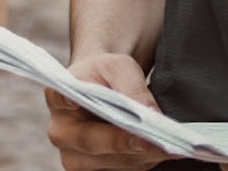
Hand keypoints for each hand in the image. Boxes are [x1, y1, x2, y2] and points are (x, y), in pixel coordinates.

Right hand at [45, 53, 169, 170]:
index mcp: (57, 97)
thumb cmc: (107, 75)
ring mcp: (75, 158)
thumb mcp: (118, 66)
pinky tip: (165, 152)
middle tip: (150, 139)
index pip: (59, 97)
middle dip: (122, 142)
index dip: (66, 100)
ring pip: (110, 162)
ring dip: (141, 155)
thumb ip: (131, 85)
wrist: (103, 91)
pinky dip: (145, 161)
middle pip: (90, 141)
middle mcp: (61, 133)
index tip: (75, 99)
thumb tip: (149, 112)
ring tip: (169, 147)